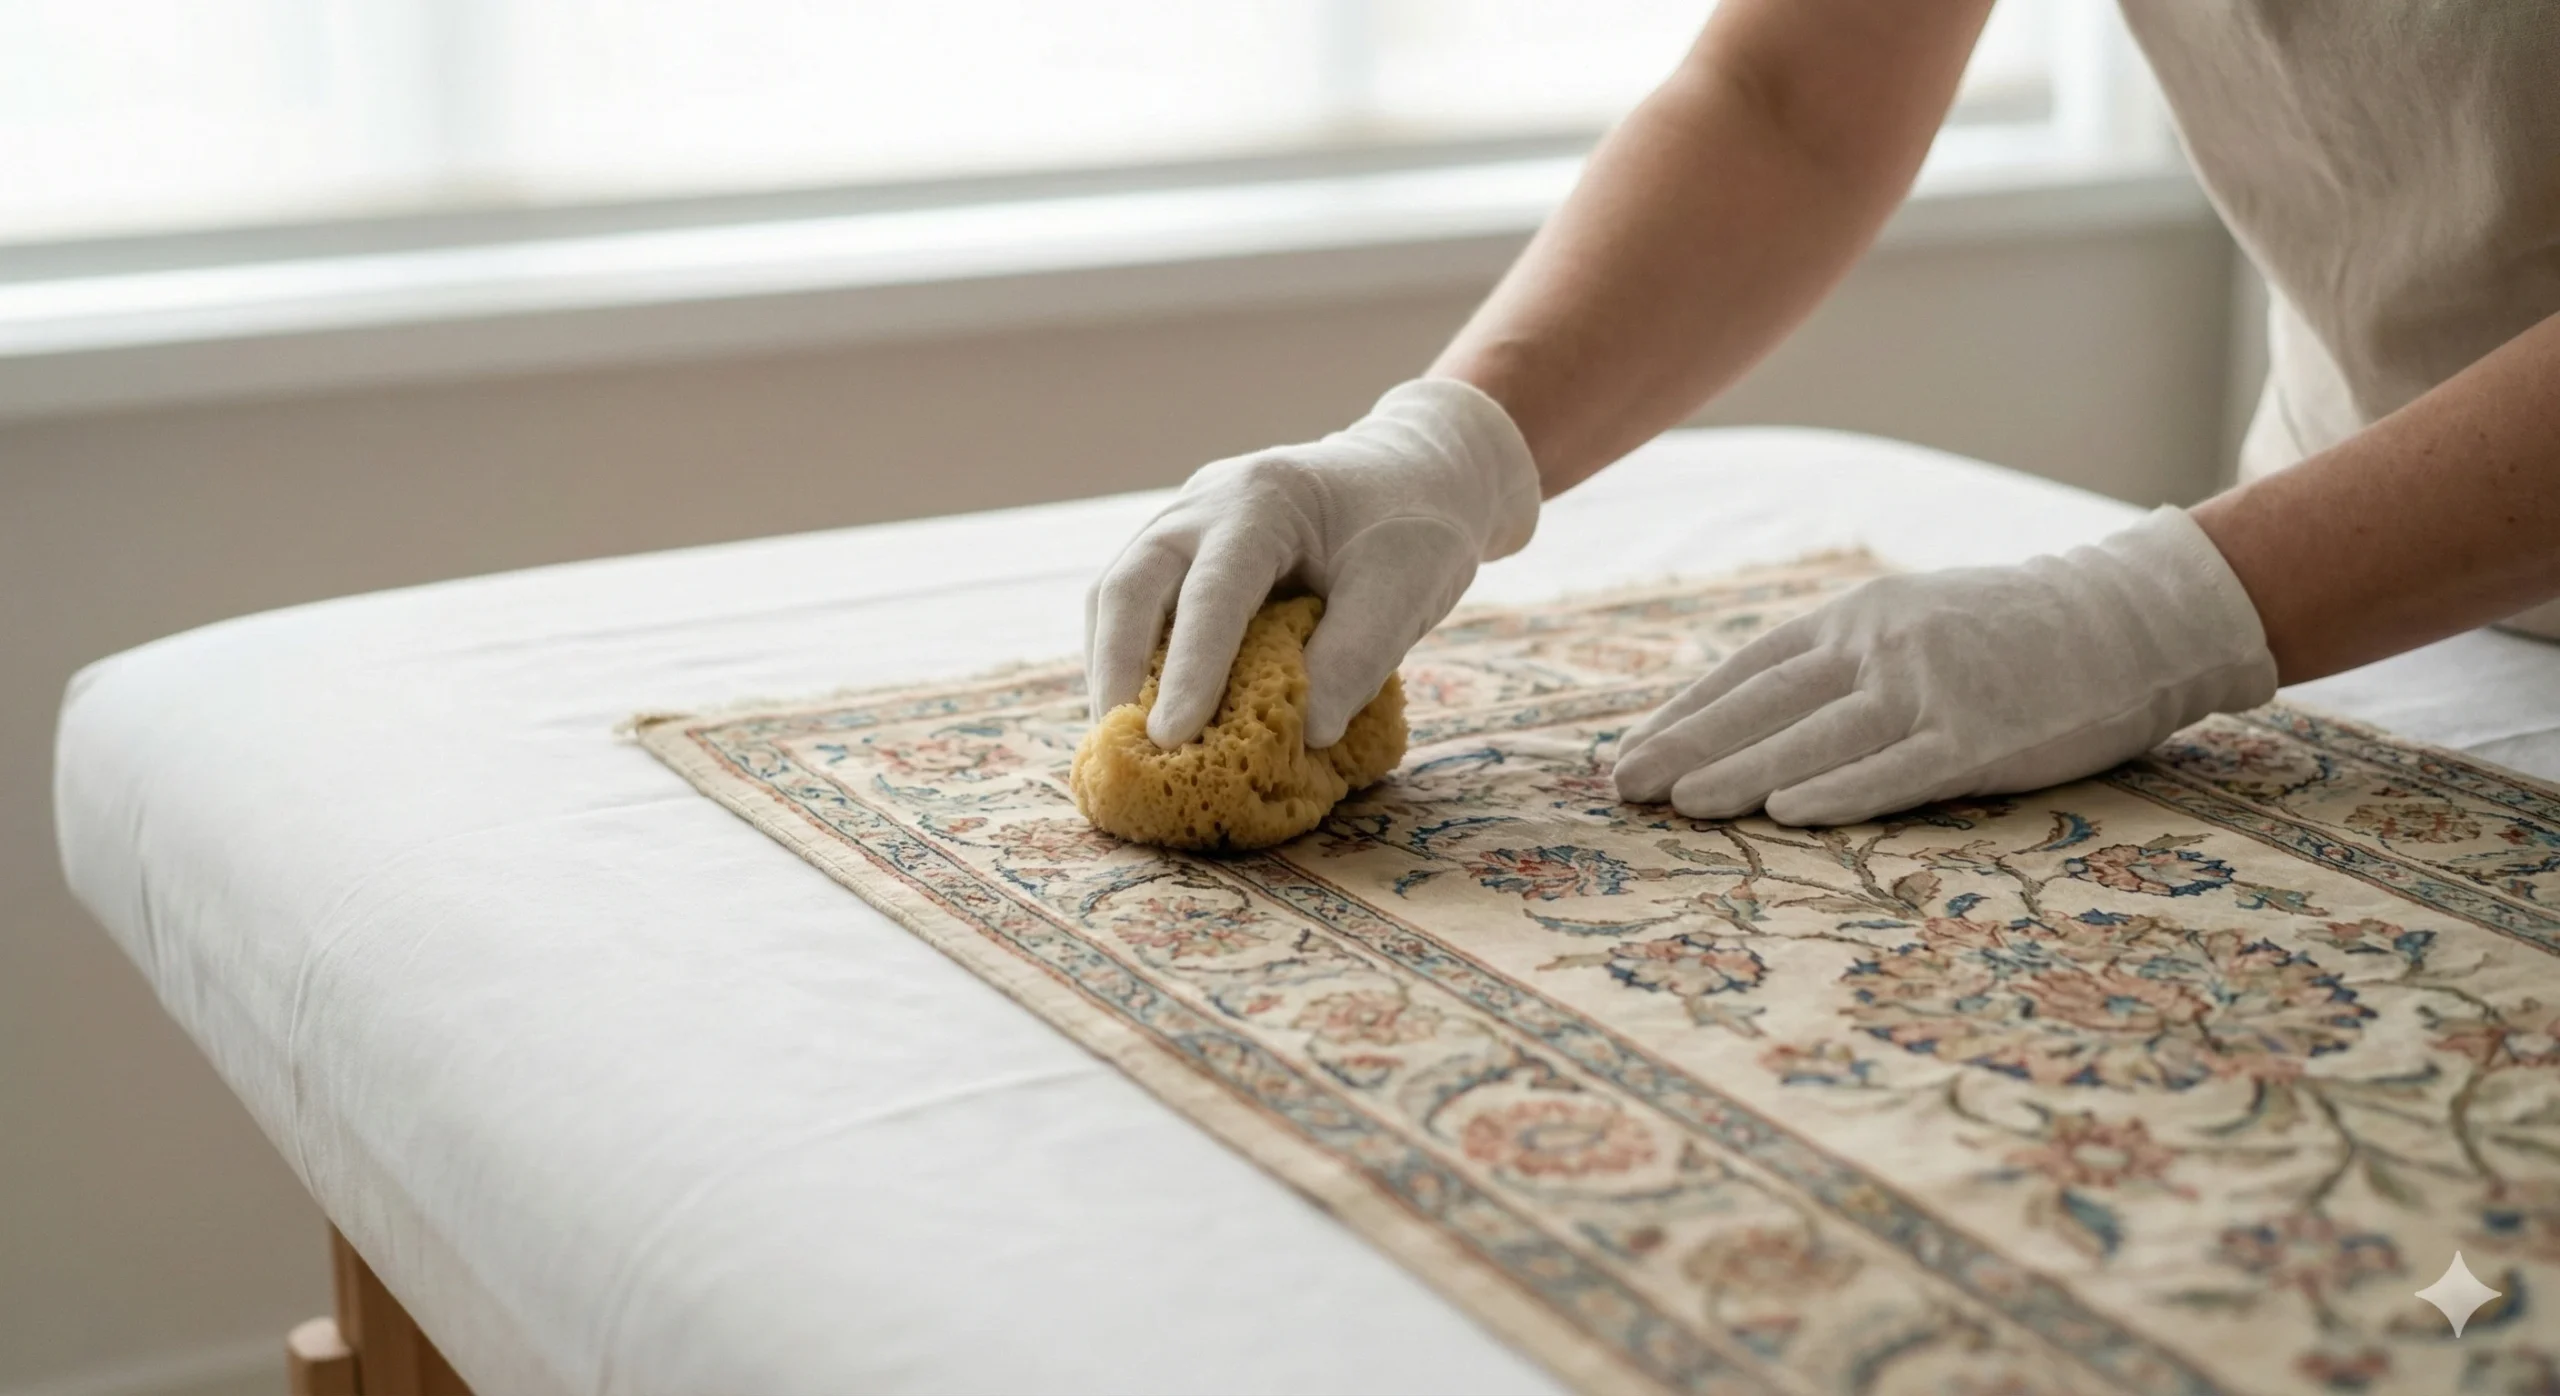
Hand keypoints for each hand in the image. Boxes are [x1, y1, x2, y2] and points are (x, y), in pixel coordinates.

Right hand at [1086, 379, 1540, 747]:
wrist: (1413, 471)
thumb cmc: (1414, 526)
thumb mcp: (1407, 587)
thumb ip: (1358, 657)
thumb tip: (1304, 734)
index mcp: (1264, 501)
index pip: (1212, 592)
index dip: (1190, 668)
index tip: (1172, 738)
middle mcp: (1206, 504)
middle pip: (1130, 583)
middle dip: (1117, 667)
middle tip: (1118, 745)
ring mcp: (1186, 521)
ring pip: (1119, 591)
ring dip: (1113, 664)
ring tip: (1120, 738)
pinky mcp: (1185, 549)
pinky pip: (1139, 600)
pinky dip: (1132, 654)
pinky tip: (1142, 706)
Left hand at [1611, 509, 2277, 825]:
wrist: (2129, 620)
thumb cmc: (2014, 632)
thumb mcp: (1914, 620)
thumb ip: (1843, 660)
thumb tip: (1759, 710)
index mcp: (1857, 618)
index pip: (1748, 670)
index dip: (1684, 713)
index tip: (1631, 749)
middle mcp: (1881, 646)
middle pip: (1763, 704)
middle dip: (1685, 747)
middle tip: (1621, 785)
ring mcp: (1930, 690)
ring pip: (1814, 739)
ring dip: (1739, 773)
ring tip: (1677, 803)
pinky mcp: (1980, 737)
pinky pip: (1895, 770)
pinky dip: (1836, 792)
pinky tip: (1784, 811)